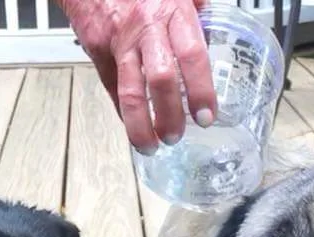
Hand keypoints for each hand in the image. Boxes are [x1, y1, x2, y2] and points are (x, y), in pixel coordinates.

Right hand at [63, 0, 216, 153]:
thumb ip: (196, 11)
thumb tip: (214, 34)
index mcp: (173, 10)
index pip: (193, 56)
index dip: (201, 91)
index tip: (206, 116)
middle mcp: (147, 28)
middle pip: (161, 80)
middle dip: (170, 115)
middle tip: (177, 136)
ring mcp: (121, 42)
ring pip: (131, 92)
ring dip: (142, 126)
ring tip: (151, 146)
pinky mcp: (99, 50)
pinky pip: (112, 89)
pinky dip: (123, 112)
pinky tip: (134, 126)